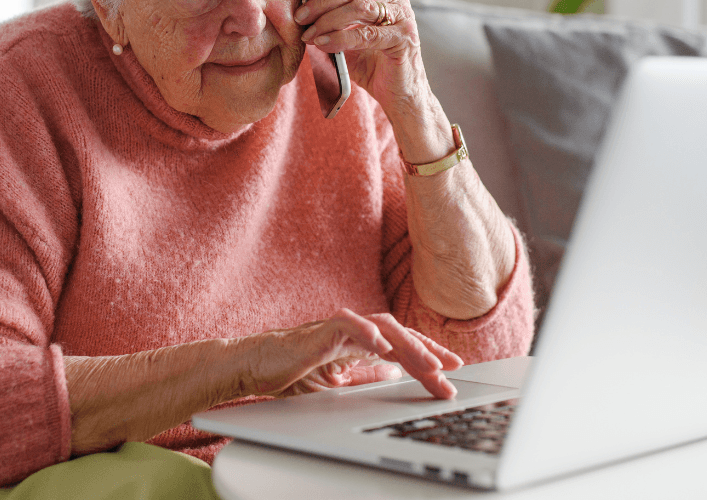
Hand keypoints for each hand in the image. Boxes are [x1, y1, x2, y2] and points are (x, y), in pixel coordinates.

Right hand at [240, 308, 461, 399]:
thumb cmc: (288, 371)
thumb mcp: (336, 382)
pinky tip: (383, 347)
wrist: (254, 366)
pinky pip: (348, 325)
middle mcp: (353, 331)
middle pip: (400, 333)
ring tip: (429, 363)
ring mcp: (337, 328)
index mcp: (358, 343)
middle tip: (452, 370)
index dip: (428, 355)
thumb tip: (394, 374)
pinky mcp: (319, 331)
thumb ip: (364, 375)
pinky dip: (367, 333)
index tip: (453, 371)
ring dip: (409, 345)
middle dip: (429, 351)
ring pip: (382, 326)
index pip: (401, 344)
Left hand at [294, 0, 425, 111]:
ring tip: (309, 34)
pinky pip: (367, 34)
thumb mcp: (347, 39)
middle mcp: (395, 0)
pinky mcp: (404, 39)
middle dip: (322, 2)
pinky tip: (324, 44)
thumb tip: (303, 12)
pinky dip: (341, 38)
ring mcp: (402, 18)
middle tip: (301, 17)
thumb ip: (332, 22)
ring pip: (360, 8)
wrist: (399, 94)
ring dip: (328, 20)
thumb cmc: (372, 65)